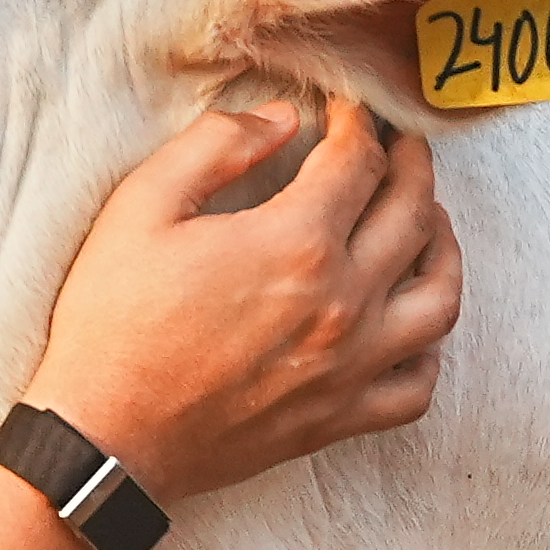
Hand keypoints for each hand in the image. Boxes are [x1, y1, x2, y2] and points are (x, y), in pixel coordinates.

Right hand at [24, 89, 463, 501]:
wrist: (106, 437)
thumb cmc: (114, 322)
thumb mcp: (142, 206)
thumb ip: (217, 145)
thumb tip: (281, 119)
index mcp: (298, 242)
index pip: (359, 161)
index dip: (358, 123)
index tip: (346, 112)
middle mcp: (344, 302)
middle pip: (413, 215)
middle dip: (414, 166)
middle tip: (403, 147)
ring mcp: (351, 366)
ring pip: (441, 298)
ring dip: (443, 247)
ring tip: (427, 222)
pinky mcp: (341, 417)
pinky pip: (419, 385)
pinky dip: (429, 349)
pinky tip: (409, 322)